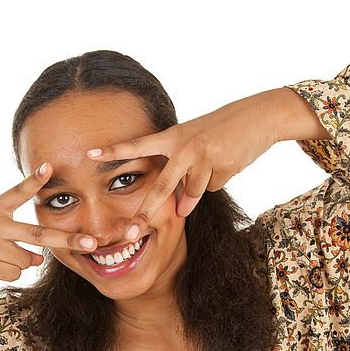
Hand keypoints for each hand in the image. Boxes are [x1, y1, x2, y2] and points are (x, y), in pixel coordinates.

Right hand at [0, 162, 98, 283]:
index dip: (34, 180)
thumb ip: (13, 235)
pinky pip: (13, 274)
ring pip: (27, 260)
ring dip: (20, 262)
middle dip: (67, 239)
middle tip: (91, 243)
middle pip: (38, 234)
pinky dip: (7, 273)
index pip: (18, 192)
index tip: (49, 167)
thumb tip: (39, 258)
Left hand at [85, 90, 282, 241]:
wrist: (260, 117)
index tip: (89, 154)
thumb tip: (181, 210)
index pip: (137, 146)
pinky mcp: (222, 166)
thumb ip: (182, 176)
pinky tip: (230, 160)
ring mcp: (202, 156)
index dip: (114, 151)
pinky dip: (222, 178)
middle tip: (130, 233)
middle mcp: (183, 146)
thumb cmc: (222, 130)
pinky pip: (215, 187)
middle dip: (145, 213)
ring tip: (217, 160)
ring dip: (202, 186)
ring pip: (194, 192)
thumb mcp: (196, 145)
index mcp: (172, 136)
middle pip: (161, 187)